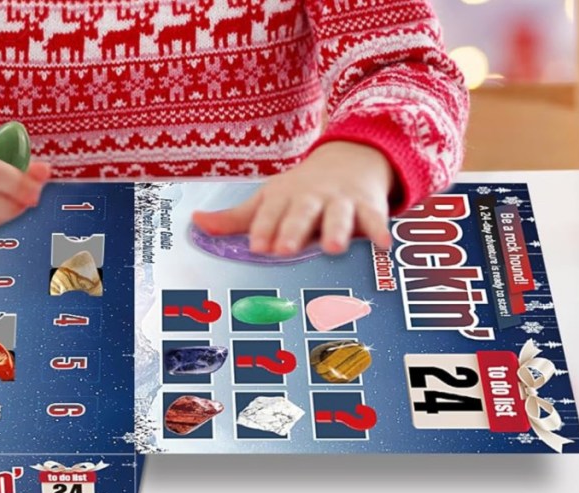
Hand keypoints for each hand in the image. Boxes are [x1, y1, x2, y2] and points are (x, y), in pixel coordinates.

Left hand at [192, 142, 394, 254]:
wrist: (350, 158)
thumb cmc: (301, 191)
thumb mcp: (268, 200)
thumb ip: (235, 219)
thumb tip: (196, 224)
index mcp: (283, 197)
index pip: (269, 213)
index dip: (263, 228)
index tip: (256, 246)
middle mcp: (311, 198)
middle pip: (301, 213)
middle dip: (293, 230)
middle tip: (285, 249)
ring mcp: (341, 201)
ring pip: (338, 215)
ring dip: (336, 229)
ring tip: (333, 248)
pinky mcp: (368, 205)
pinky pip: (375, 217)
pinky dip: (379, 229)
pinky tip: (382, 244)